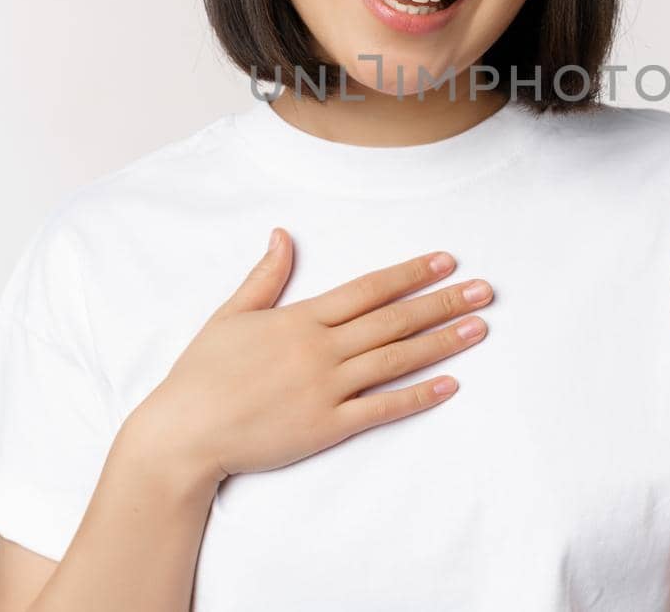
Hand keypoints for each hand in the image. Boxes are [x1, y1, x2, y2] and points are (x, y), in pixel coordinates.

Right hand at [134, 230, 492, 494]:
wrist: (184, 433)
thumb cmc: (202, 374)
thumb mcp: (231, 314)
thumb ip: (265, 276)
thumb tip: (282, 235)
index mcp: (300, 318)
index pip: (368, 289)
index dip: (410, 274)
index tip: (446, 261)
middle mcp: (320, 350)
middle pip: (393, 320)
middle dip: (443, 302)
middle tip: (485, 291)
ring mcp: (326, 389)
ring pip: (395, 359)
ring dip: (442, 342)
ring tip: (478, 328)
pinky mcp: (326, 427)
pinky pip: (381, 409)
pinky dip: (417, 396)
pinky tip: (449, 384)